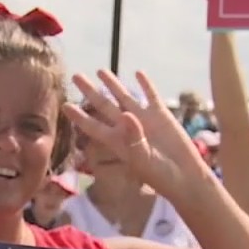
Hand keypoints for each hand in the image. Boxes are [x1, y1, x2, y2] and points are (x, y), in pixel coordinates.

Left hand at [62, 70, 210, 204]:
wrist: (184, 177)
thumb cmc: (160, 175)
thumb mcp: (144, 159)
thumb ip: (134, 138)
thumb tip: (126, 114)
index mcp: (117, 142)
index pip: (93, 126)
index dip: (79, 116)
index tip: (64, 105)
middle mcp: (127, 128)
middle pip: (104, 106)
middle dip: (90, 92)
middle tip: (76, 76)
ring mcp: (143, 120)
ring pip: (124, 97)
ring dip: (112, 84)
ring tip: (100, 70)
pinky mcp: (161, 115)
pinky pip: (151, 96)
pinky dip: (145, 85)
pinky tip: (138, 73)